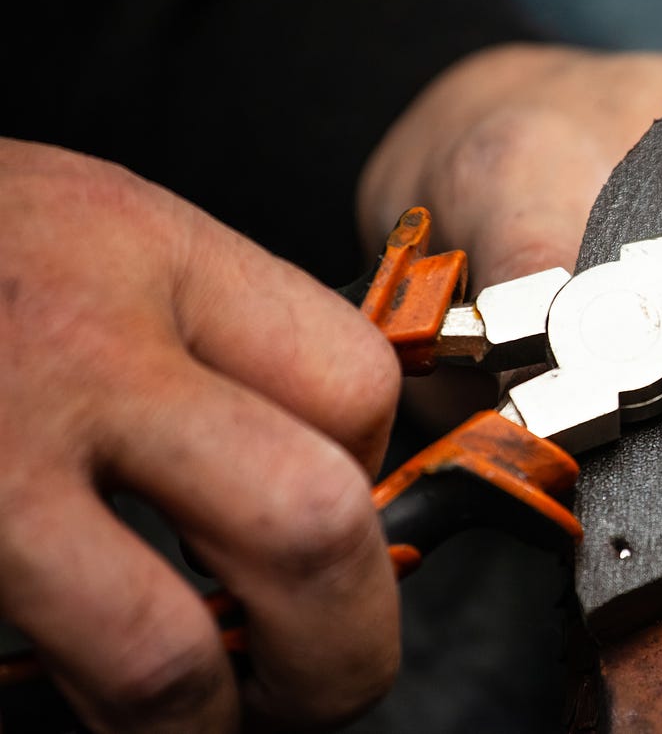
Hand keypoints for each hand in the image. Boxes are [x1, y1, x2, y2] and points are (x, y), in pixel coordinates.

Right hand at [0, 140, 402, 731]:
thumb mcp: (89, 229)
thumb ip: (208, 329)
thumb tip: (337, 462)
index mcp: (145, 255)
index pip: (356, 388)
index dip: (373, 475)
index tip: (345, 513)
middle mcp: (73, 354)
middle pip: (308, 526)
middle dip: (345, 644)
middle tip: (325, 683)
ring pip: (162, 662)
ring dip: (205, 725)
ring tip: (205, 722)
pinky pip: (9, 680)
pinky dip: (65, 717)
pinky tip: (53, 690)